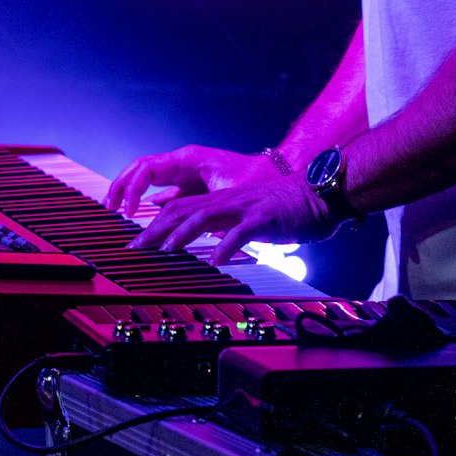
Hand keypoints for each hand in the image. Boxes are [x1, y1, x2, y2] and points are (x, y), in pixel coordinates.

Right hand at [105, 144, 265, 217]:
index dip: (132, 188)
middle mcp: (184, 162)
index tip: (128, 210)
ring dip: (132, 193)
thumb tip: (182, 226)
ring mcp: (186, 172)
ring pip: (149, 178)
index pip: (147, 168)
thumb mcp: (230, 193)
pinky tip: (143, 218)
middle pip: (141, 169)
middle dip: (122, 187)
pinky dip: (150, 202)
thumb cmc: (258, 179)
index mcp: (189, 158)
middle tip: (109, 207)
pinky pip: (163, 190)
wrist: (277, 173)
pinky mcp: (191, 184)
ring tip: (118, 212)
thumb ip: (203, 207)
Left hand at [106, 144, 330, 263]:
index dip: (155, 225)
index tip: (138, 243)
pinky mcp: (263, 218)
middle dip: (155, 231)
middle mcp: (227, 201)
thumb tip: (210, 244)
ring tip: (165, 252)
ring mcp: (244, 208)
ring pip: (202, 217)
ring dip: (181, 236)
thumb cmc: (285, 208)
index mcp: (221, 201)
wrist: (318, 194)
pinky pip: (240, 232)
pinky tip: (215, 261)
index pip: (178, 208)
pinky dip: (225, 247)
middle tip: (136, 249)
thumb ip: (228, 225)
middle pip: (182, 211)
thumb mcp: (248, 215)